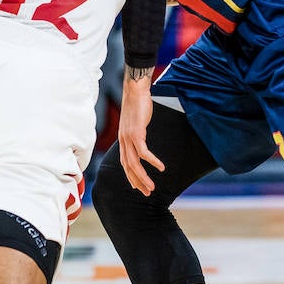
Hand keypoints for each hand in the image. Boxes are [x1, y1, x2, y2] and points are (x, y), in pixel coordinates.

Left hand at [118, 70, 163, 195]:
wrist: (135, 91)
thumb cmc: (137, 105)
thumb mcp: (136, 123)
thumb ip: (138, 133)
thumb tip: (142, 139)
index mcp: (123, 140)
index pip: (124, 164)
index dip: (131, 177)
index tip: (138, 187)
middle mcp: (123, 141)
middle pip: (129, 168)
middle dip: (138, 182)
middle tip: (148, 193)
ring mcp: (128, 138)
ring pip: (135, 163)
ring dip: (144, 177)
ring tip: (152, 187)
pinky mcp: (136, 133)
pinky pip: (144, 152)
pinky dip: (152, 161)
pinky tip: (161, 167)